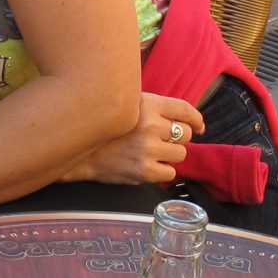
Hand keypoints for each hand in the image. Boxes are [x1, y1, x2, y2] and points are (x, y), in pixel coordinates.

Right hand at [71, 95, 206, 186]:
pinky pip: (170, 173)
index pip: (186, 111)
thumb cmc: (107, 127)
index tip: (199, 126)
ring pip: (180, 154)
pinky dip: (161, 171)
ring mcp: (148, 149)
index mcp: (148, 104)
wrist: (78, 149)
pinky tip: (145, 164)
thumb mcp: (129, 105)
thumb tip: (196, 124)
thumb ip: (157, 109)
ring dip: (169, 155)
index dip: (196, 119)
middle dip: (177, 139)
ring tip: (149, 152)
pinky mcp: (144, 171)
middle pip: (186, 134)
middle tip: (159, 140)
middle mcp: (150, 125)